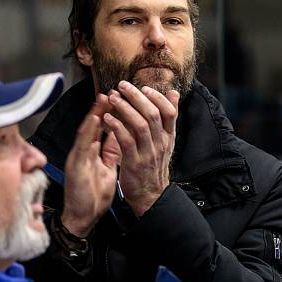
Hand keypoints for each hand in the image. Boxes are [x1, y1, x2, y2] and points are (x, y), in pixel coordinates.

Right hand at [61, 95, 121, 236]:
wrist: (82, 217)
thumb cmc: (92, 196)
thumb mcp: (107, 170)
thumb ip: (111, 153)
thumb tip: (120, 137)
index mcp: (92, 153)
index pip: (102, 129)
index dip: (111, 114)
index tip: (122, 100)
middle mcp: (84, 152)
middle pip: (94, 126)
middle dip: (103, 108)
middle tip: (113, 91)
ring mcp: (78, 157)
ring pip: (86, 131)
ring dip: (94, 114)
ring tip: (104, 98)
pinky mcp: (75, 165)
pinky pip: (82, 146)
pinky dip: (88, 131)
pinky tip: (94, 120)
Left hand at [103, 81, 178, 216]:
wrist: (151, 195)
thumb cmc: (154, 166)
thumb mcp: (166, 141)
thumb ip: (168, 118)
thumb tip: (173, 93)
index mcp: (169, 137)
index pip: (170, 112)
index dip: (158, 97)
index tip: (145, 87)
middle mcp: (161, 144)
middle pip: (153, 114)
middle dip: (137, 97)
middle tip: (122, 86)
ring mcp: (148, 153)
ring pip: (140, 125)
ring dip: (125, 109)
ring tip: (113, 98)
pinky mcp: (135, 163)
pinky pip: (127, 141)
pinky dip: (117, 127)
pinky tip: (107, 119)